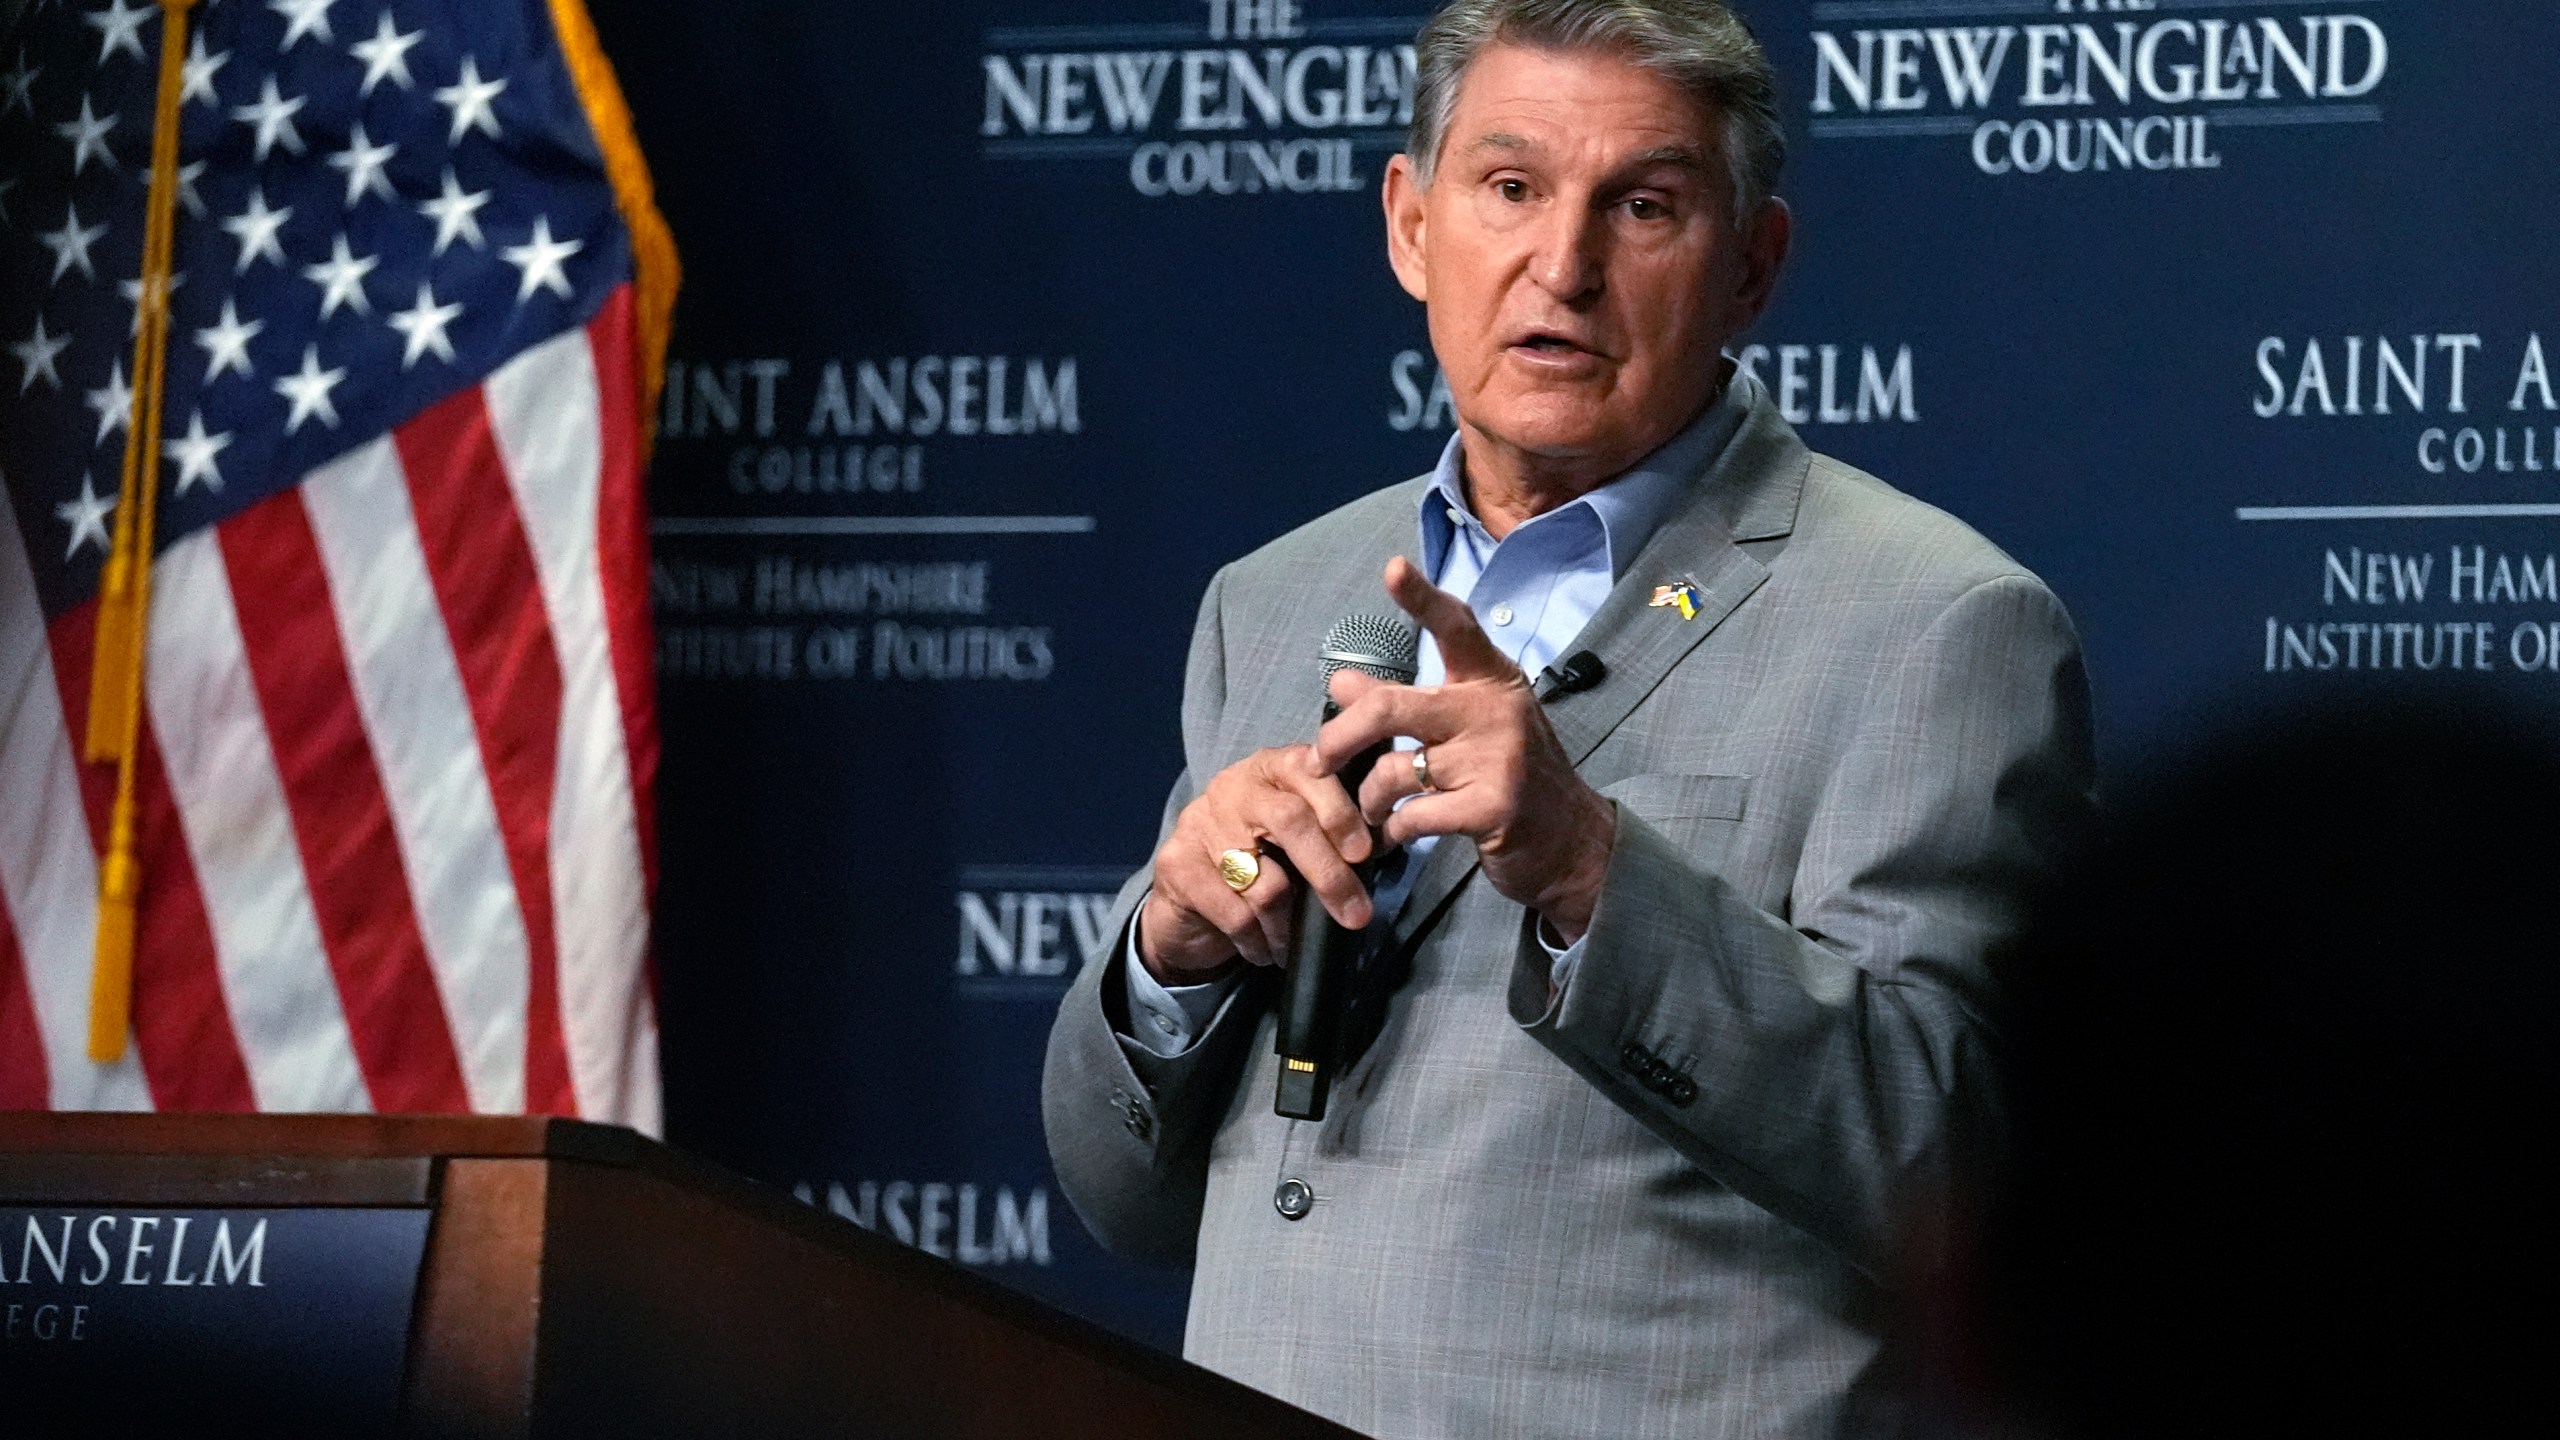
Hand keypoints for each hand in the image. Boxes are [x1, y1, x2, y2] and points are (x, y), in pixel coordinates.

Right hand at [1138, 745, 1377, 982]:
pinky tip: (1262, 950)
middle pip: (1289, 821)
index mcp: (1272, 769)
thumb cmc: (1260, 866)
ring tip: (1293, 945)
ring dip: (1288, 926)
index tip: (1363, 853)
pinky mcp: (1176, 863)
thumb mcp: (1298, 841)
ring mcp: (1199, 822)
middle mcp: (1234, 787)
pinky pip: (1234, 913)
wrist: (1187, 902)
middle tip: (1354, 914)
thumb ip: (1332, 835)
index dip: (1339, 811)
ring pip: (1264, 880)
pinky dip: (1257, 942)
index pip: (1310, 773)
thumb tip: (1384, 849)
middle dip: (1328, 873)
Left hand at [1315, 557, 1616, 941]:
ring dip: (1370, 799)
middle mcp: (1494, 710)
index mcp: (1491, 680)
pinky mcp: (1493, 808)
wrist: (1572, 841)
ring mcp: (1497, 758)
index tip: (1393, 568)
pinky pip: (1412, 816)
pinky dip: (1393, 831)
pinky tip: (1396, 837)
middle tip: (1319, 760)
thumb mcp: (1464, 730)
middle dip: (1340, 737)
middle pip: (1390, 707)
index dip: (1421, 598)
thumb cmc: (1509, 777)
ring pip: (1393, 770)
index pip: (1455, 628)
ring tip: (1374, 811)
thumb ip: (1404, 705)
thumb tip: (1339, 681)